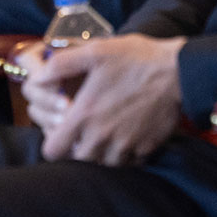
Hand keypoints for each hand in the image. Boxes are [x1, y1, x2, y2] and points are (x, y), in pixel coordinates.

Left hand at [28, 34, 185, 166]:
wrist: (180, 71)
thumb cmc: (137, 59)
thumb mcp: (95, 51)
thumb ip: (60, 65)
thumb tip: (37, 78)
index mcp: (85, 115)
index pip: (53, 151)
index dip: (53, 143)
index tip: (60, 131)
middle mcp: (102, 136)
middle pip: (78, 161)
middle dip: (77, 149)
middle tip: (84, 131)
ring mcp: (125, 146)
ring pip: (103, 165)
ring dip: (101, 154)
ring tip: (105, 134)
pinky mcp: (145, 149)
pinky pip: (128, 163)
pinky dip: (124, 155)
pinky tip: (126, 136)